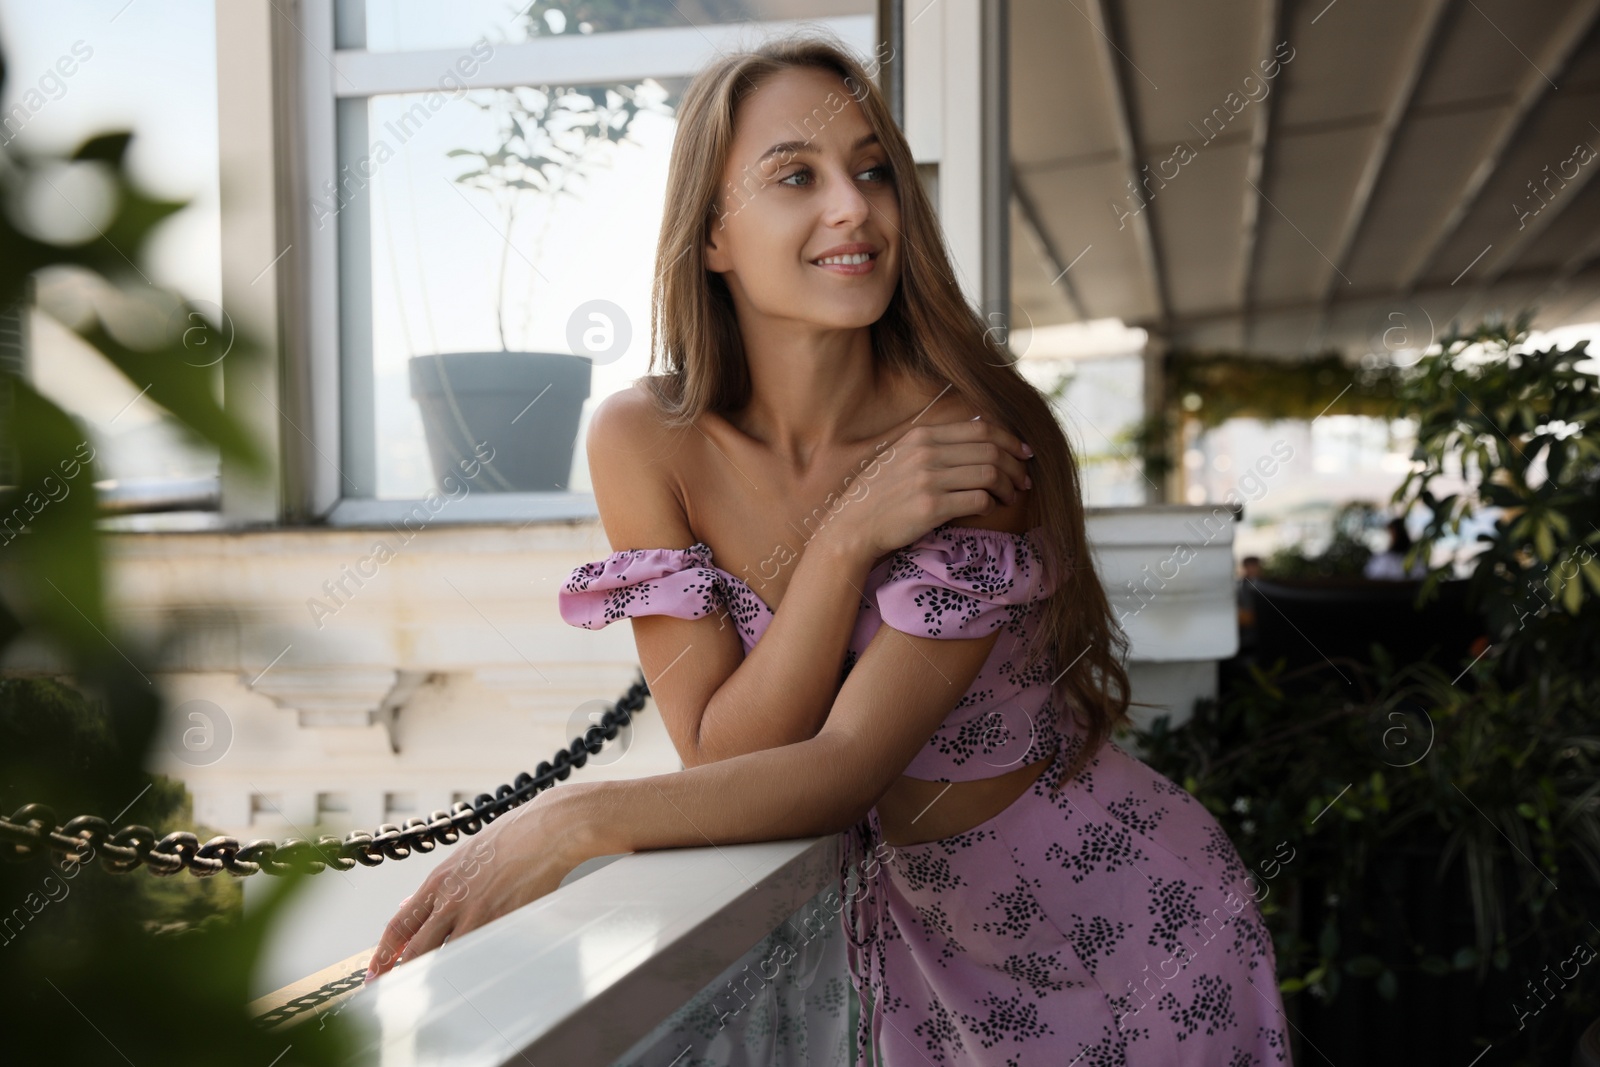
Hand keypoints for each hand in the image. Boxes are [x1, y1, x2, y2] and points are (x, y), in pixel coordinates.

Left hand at [363, 796, 583, 982]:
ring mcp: (477, 915)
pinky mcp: (502, 924)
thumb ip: (436, 886)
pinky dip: (471, 967)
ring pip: (445, 958)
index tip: (375, 972)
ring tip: (431, 991)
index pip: (399, 925)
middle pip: (416, 950)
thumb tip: (410, 906)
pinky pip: (480, 954)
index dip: (383, 953)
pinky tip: (469, 976)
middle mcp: (451, 901)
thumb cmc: (509, 838)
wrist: (544, 832)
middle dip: (400, 974)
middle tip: (392, 992)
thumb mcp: (462, 857)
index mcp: (438, 882)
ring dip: (436, 975)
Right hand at [829, 414, 1032, 562]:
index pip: (981, 428)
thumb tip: (978, 430)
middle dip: (1016, 466)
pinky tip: (990, 509)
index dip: (1011, 440)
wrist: (852, 527)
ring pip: (990, 473)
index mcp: (922, 435)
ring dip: (1008, 487)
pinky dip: (992, 504)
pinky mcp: (932, 507)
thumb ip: (934, 443)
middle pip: (991, 449)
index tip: (1024, 454)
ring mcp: (928, 478)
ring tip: (1010, 497)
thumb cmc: (880, 495)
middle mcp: (926, 452)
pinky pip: (979, 500)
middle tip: (1024, 480)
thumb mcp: (902, 456)